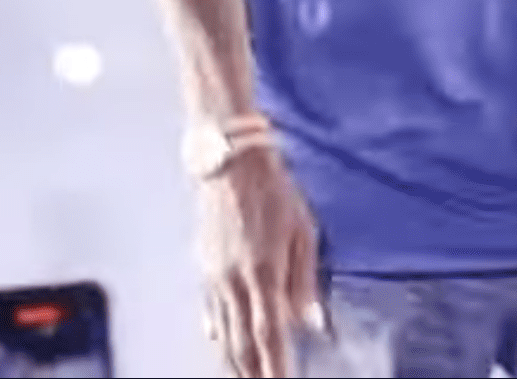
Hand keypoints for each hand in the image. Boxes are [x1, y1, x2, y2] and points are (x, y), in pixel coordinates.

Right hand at [198, 148, 324, 378]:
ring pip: (222, 334)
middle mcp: (234, 281)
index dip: (276, 370)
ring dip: (234, 362)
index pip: (269, 337)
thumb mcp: (302, 231)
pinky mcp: (204, 266)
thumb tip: (312, 323)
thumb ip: (305, 281)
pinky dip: (216, 333)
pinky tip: (219, 342)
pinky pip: (209, 310)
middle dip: (253, 374)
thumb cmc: (271, 189)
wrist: (229, 160)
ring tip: (245, 377)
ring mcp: (215, 275)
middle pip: (242, 345)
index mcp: (263, 273)